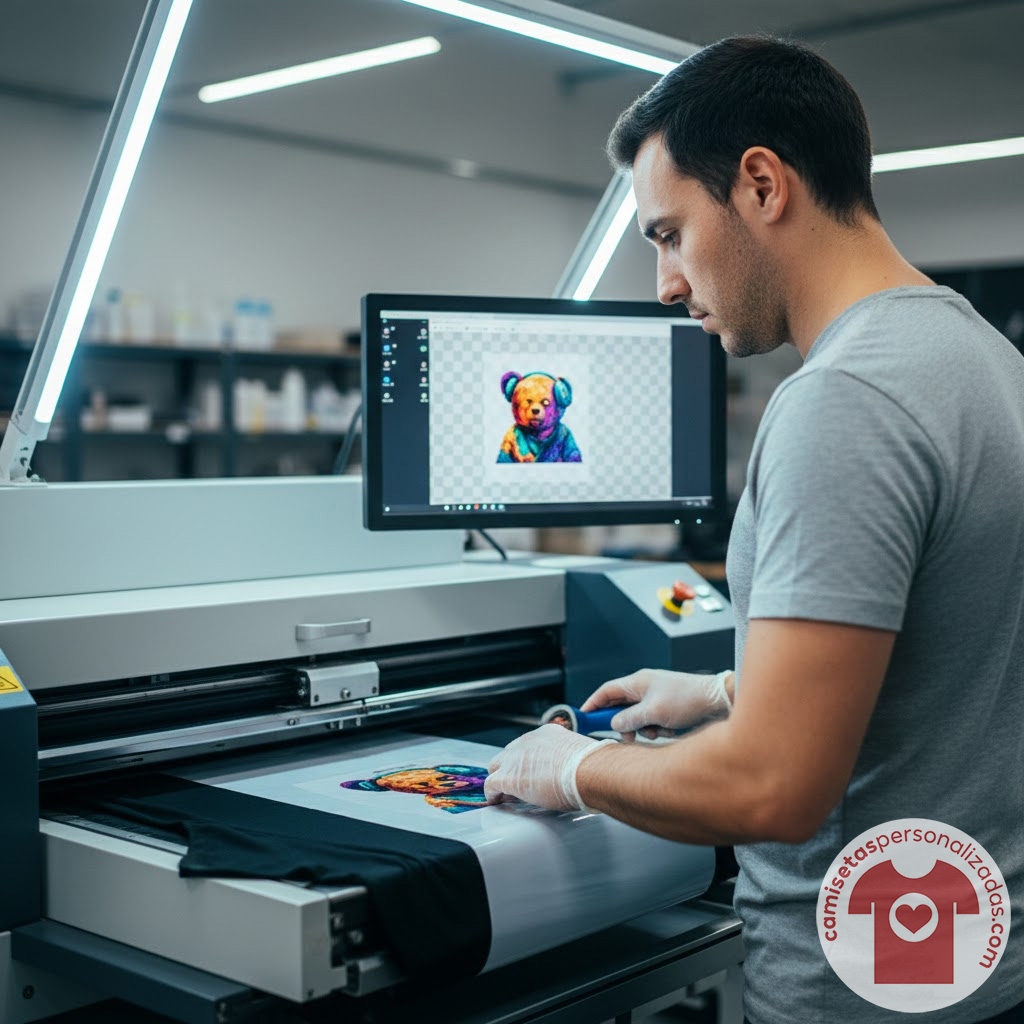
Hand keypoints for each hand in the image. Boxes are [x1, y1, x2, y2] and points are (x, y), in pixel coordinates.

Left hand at [484, 724, 615, 809]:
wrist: (588, 770)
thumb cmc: (591, 767)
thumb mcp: (579, 755)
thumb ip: (570, 760)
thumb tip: (577, 772)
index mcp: (546, 734)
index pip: (527, 746)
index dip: (526, 761)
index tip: (529, 772)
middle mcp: (528, 742)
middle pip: (508, 754)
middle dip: (510, 768)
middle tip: (516, 784)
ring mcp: (516, 758)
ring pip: (496, 767)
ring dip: (500, 780)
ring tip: (505, 794)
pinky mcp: (509, 777)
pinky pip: (491, 784)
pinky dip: (492, 794)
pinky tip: (496, 801)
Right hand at [580, 668, 732, 741]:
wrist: (717, 700)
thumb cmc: (687, 699)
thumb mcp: (653, 712)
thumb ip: (630, 719)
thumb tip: (615, 724)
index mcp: (637, 681)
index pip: (606, 691)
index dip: (593, 704)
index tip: (584, 717)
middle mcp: (645, 687)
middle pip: (622, 708)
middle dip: (626, 724)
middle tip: (630, 736)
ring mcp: (656, 697)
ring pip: (638, 718)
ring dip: (645, 728)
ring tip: (660, 730)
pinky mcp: (667, 707)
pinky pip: (653, 721)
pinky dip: (658, 728)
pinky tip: (671, 728)